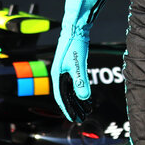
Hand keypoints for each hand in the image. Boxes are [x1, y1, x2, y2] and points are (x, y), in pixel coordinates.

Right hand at [51, 0, 109, 122]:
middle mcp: (59, 73)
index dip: (67, 109)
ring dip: (78, 100)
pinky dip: (81, 90)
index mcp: (57, 74)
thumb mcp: (78, 63)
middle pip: (66, 95)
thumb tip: (84, 97)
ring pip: (71, 89)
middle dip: (74, 107)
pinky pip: (75, 82)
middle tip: (82, 117)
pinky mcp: (71, 64)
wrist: (76, 27)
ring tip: (87, 109)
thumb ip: (81, 80)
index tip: (74, 118)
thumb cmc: (74, 43)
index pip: (60, 97)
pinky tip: (88, 95)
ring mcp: (65, 69)